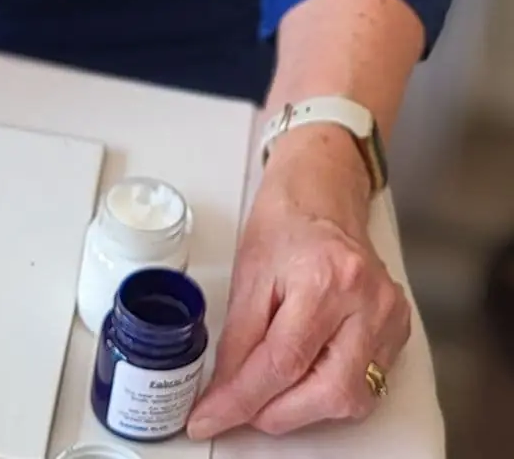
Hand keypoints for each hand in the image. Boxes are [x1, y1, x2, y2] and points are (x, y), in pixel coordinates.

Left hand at [187, 125, 410, 438]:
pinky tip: (303, 375)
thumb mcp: (249, 272)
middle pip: (327, 391)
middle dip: (276, 413)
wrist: (323, 193)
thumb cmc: (284, 222)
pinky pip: (366, 383)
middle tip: (239, 409)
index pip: (281, 362)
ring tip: (269, 390)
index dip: (242, 400)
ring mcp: (389, 317)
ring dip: (302, 408)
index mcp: (324, 279)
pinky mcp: (399, 329)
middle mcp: (366, 302)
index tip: (211, 417)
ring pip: (351, 397)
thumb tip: (225, 389)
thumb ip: (239, 336)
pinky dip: (328, 390)